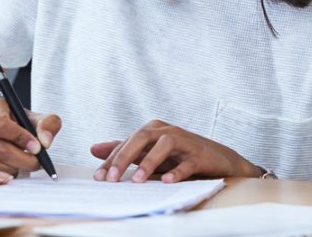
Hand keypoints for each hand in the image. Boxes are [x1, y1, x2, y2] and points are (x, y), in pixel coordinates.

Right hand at [0, 98, 61, 175]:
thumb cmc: (13, 123)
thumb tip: (45, 142)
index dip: (20, 138)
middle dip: (22, 160)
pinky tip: (9, 174)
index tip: (37, 147)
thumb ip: (48, 123)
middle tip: (36, 162)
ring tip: (20, 162)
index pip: (0, 125)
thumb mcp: (32, 117)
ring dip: (12, 169)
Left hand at [91, 119, 258, 182]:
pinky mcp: (201, 155)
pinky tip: (166, 182)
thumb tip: (93, 148)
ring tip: (136, 180)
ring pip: (164, 145)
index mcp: (152, 129)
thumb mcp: (149, 152)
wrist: (218, 159)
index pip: (127, 142)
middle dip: (124, 158)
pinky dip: (177, 171)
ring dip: (149, 162)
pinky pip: (188, 161)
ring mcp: (185, 141)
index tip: (98, 177)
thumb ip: (124, 149)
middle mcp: (167, 131)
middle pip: (142, 137)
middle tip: (111, 179)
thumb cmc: (179, 155)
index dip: (111, 159)